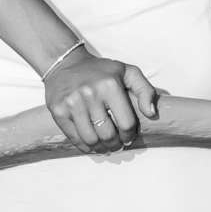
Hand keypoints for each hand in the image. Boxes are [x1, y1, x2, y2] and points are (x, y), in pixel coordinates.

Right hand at [43, 49, 158, 151]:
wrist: (65, 63)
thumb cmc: (100, 70)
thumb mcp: (128, 72)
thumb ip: (145, 90)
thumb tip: (151, 113)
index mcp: (110, 85)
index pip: (126, 123)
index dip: (130, 135)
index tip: (128, 136)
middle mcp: (90, 94)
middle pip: (108, 134)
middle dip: (116, 144)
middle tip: (117, 144)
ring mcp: (72, 103)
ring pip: (91, 139)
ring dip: (102, 148)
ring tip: (106, 146)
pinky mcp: (58, 111)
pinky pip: (75, 138)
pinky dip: (86, 147)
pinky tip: (92, 145)